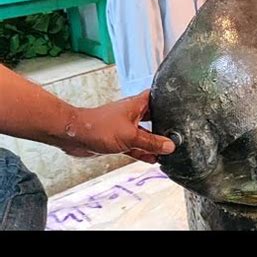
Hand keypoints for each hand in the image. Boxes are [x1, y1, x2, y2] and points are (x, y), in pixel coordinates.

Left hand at [60, 90, 174, 163]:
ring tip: (167, 150)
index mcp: (137, 105)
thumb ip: (151, 143)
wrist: (75, 136)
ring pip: (145, 134)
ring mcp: (126, 127)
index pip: (157, 97)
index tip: (181, 105)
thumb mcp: (131, 136)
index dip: (168, 100)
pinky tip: (153, 159)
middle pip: (154, 117)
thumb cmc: (99, 127)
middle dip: (164, 125)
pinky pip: (136, 146)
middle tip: (177, 133)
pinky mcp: (119, 140)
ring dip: (154, 142)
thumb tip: (169, 146)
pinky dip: (143, 152)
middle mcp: (133, 114)